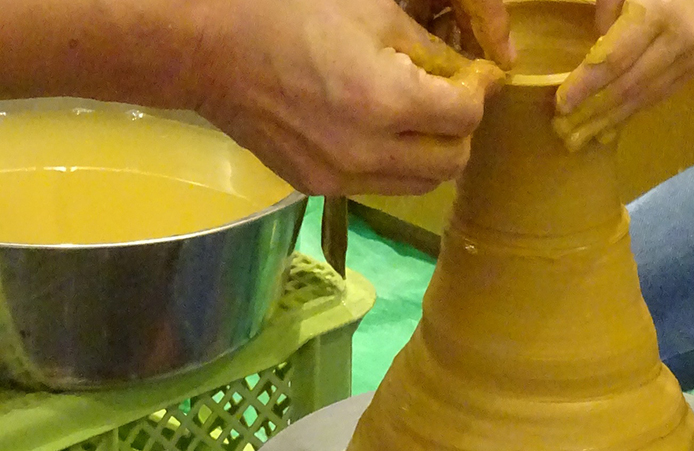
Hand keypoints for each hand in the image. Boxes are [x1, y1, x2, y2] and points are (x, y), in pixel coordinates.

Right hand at [192, 0, 504, 195]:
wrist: (214, 51)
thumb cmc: (292, 15)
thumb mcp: (374, 14)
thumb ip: (431, 51)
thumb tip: (471, 77)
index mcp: (386, 100)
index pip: (467, 116)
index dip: (478, 92)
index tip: (473, 77)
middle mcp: (370, 151)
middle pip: (454, 162)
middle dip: (460, 130)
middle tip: (446, 100)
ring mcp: (343, 177)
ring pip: (421, 183)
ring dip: (431, 154)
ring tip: (414, 120)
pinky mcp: (321, 188)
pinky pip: (380, 186)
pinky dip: (392, 164)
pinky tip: (374, 132)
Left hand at [552, 0, 693, 150]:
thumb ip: (609, 12)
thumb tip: (597, 51)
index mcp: (658, 13)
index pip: (614, 59)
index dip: (586, 84)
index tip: (562, 104)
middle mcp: (679, 39)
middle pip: (629, 85)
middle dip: (595, 111)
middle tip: (567, 131)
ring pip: (647, 96)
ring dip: (613, 118)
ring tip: (586, 135)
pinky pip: (663, 94)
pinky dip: (635, 109)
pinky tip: (615, 122)